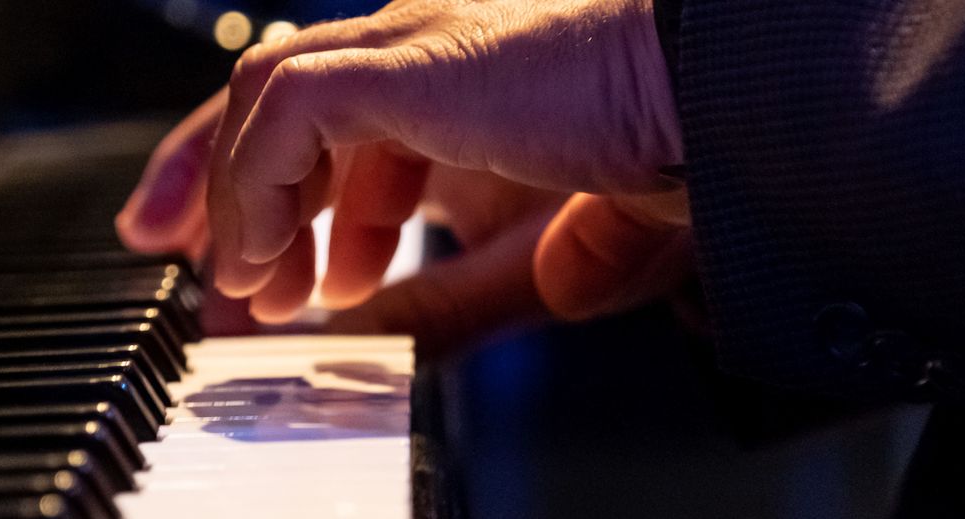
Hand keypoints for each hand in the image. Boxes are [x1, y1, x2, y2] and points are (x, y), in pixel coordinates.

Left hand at [120, 0, 691, 331]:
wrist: (735, 108)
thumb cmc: (681, 162)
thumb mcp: (536, 266)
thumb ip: (448, 299)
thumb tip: (373, 335)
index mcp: (466, 90)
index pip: (334, 121)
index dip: (288, 198)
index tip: (275, 280)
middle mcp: (430, 54)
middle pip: (283, 97)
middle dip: (232, 190)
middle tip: (229, 284)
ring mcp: (416, 41)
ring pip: (269, 92)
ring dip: (239, 195)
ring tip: (249, 285)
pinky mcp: (412, 55)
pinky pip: (288, 106)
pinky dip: (257, 184)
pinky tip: (267, 252)